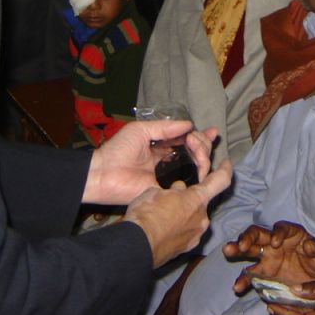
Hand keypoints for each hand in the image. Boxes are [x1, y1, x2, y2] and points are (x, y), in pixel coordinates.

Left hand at [82, 121, 218, 203]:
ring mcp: (170, 175)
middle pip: (196, 152)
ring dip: (204, 155)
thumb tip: (189, 125)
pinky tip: (199, 163)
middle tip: (197, 140)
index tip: (212, 132)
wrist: (103, 174)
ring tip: (198, 148)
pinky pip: (189, 182)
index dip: (201, 137)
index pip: (188, 141)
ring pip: (197, 166)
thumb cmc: (118, 150)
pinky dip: (199, 172)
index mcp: (162, 146)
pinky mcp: (168, 189)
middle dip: (203, 144)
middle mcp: (169, 161)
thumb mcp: (141, 130)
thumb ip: (164, 127)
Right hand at [125, 158, 232, 266]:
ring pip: (193, 218)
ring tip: (162, 216)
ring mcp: (196, 235)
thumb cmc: (146, 214)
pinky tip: (163, 229)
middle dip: (188, 199)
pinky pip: (186, 232)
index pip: (220, 180)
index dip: (225, 169)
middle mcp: (202, 217)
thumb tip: (178, 191)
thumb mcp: (156, 191)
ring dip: (183, 214)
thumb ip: (173, 190)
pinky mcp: (187, 248)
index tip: (226, 163)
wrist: (137, 246)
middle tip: (169, 198)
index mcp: (197, 199)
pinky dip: (178, 229)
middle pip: (200, 202)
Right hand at [225, 221, 314, 292]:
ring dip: (236, 248)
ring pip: (248, 249)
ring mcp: (267, 257)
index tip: (275, 243)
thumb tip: (309, 244)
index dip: (277, 233)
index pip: (281, 228)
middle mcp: (275, 242)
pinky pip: (249, 274)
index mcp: (291, 234)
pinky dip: (243, 279)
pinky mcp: (263, 273)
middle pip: (258, 233)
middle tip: (241, 244)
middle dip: (248, 236)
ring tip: (228, 251)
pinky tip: (238, 286)